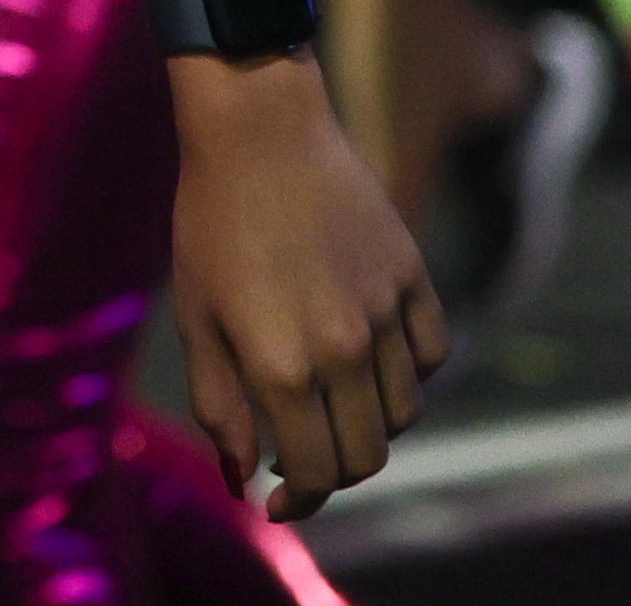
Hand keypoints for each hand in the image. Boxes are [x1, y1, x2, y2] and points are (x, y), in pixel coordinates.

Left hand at [166, 49, 444, 520]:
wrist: (259, 129)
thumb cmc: (211, 221)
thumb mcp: (199, 319)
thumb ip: (220, 406)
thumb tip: (243, 478)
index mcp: (282, 366)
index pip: (316, 473)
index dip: (298, 501)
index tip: (278, 498)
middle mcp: (345, 349)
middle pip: (366, 455)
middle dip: (332, 471)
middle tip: (301, 456)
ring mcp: (387, 313)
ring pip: (403, 413)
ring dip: (370, 425)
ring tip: (330, 403)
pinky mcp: (414, 278)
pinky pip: (431, 357)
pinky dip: (410, 375)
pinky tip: (372, 359)